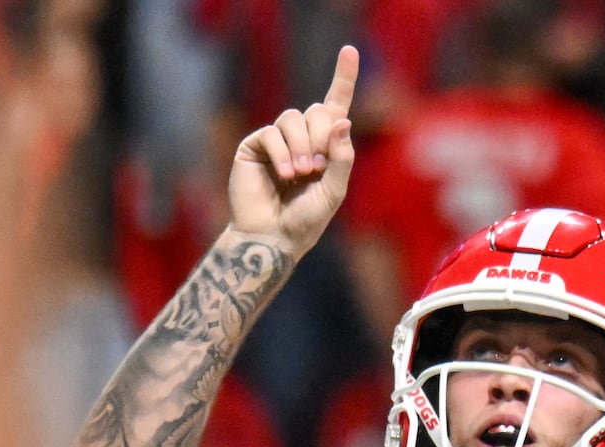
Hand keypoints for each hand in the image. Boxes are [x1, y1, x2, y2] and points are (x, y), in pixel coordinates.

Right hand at [228, 45, 357, 255]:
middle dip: (321, 137)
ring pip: (293, 118)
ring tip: (301, 174)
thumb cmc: (306, 219)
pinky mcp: (255, 146)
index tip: (350, 50)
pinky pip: (272, 133)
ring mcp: (277, 140)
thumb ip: (341, 157)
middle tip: (317, 168)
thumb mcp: (334, 190)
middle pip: (316, 111)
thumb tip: (341, 120)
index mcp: (325, 146)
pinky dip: (282, 153)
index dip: (343, 77)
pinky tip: (285, 174)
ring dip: (302, 146)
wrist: (274, 237)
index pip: (335, 105)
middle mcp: (302, 138)